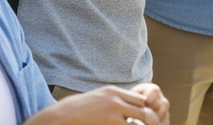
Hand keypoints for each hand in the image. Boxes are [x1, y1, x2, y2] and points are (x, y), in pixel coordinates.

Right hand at [27, 84, 167, 123]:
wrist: (62, 116)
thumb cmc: (80, 108)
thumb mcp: (99, 97)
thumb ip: (115, 99)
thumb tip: (130, 105)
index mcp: (115, 92)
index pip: (142, 100)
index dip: (146, 110)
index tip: (148, 120)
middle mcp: (116, 101)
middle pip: (144, 112)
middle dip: (150, 122)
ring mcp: (111, 115)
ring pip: (137, 124)